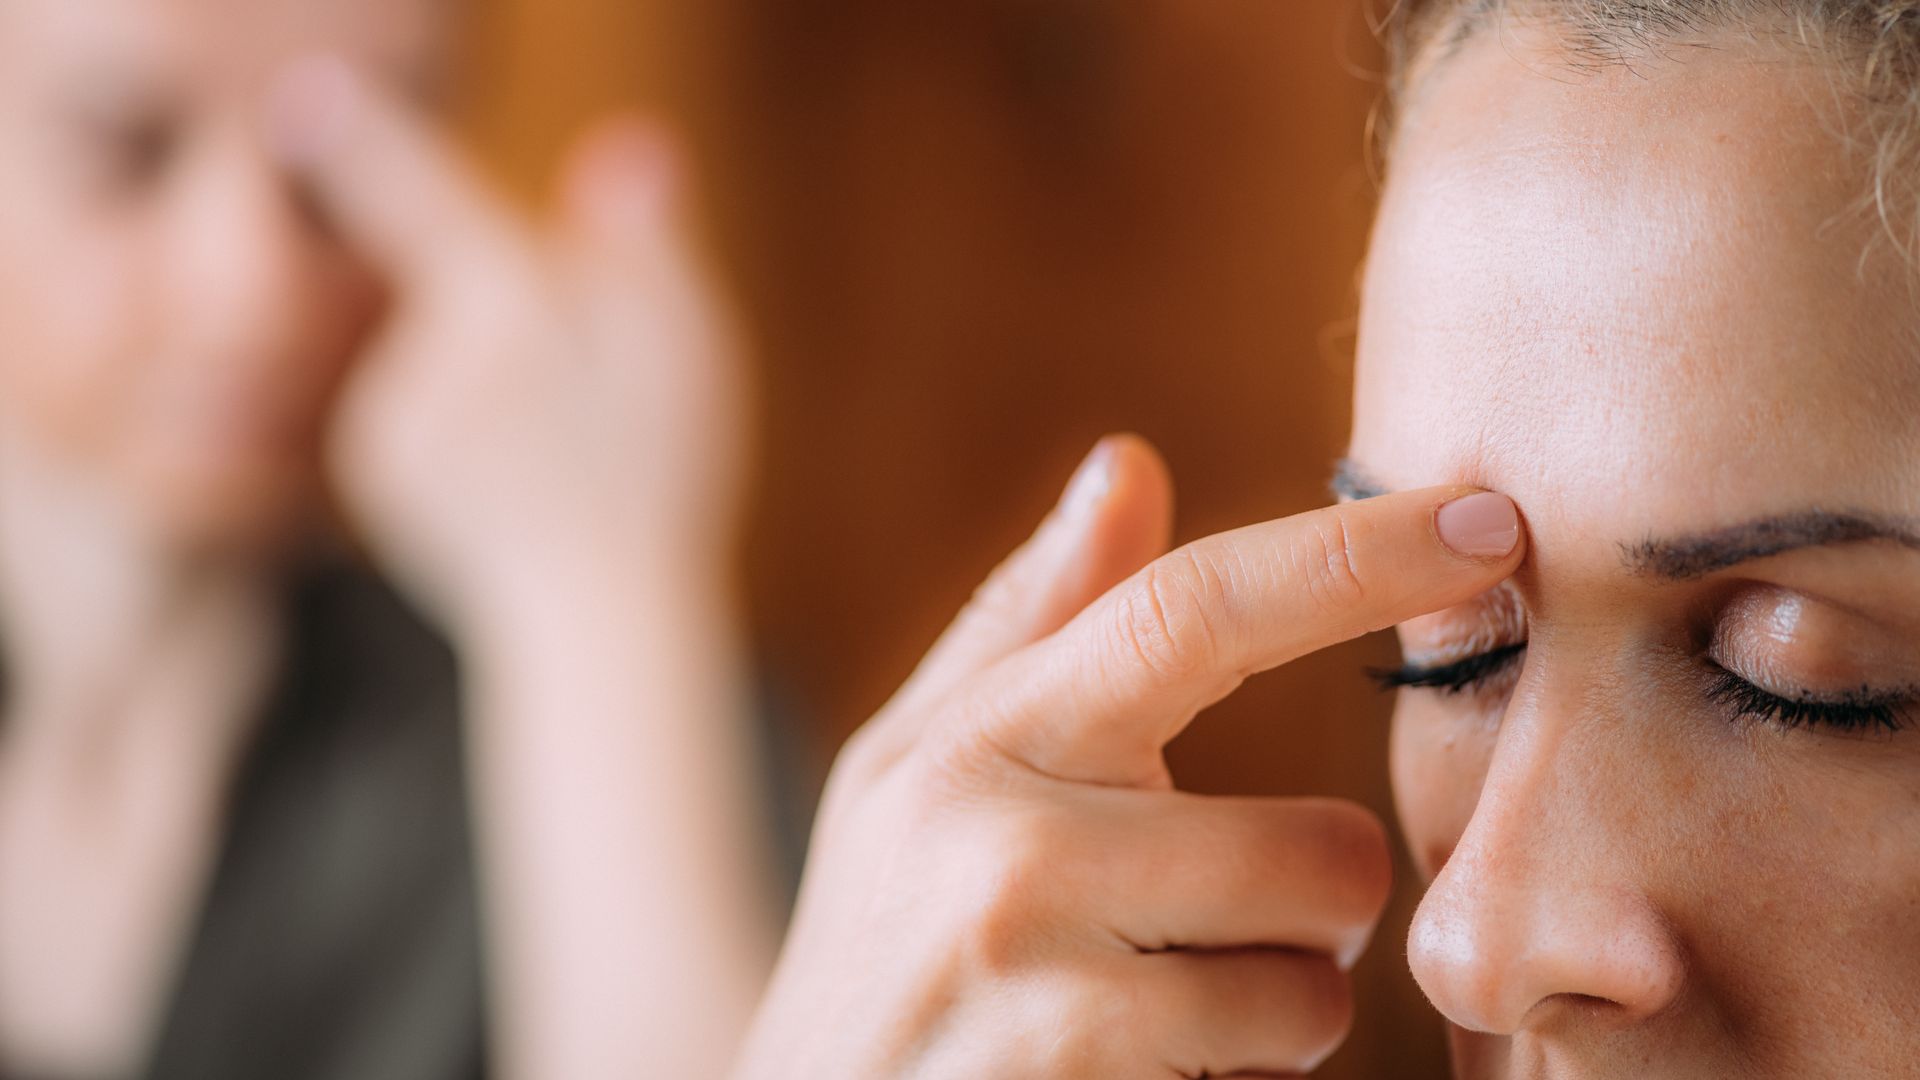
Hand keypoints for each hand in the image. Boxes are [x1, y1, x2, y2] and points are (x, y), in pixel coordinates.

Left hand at [265, 58, 750, 625]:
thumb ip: (649, 244)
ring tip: (568, 449)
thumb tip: (629, 147)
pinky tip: (522, 475)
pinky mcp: (374, 463)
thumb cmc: (665, 483)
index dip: (371, 135)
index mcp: (507, 315)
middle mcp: (425, 360)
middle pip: (466, 276)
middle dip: (528, 299)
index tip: (309, 91)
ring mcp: (390, 417)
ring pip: (445, 342)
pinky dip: (470, 418)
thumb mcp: (690, 351)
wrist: (597, 623)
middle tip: (606, 387)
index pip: (424, 193)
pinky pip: (421, 398)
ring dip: (502, 367)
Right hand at [734, 435, 1526, 1077]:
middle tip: (1208, 921)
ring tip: (1155, 1010)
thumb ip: (1031, 618)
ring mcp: (1047, 997)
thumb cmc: (880, 935)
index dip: (1356, 558)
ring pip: (1315, 986)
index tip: (1496, 516)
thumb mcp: (916, 766)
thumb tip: (1128, 461)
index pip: (1191, 612)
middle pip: (1326, 851)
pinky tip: (1135, 1079)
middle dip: (1307, 902)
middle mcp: (1011, 854)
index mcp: (983, 742)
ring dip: (1272, 1007)